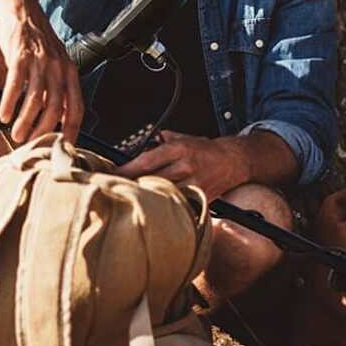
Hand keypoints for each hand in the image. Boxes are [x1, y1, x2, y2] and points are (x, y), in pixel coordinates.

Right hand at [0, 0, 82, 143]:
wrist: (21, 10)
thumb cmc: (37, 44)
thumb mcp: (54, 65)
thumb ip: (56, 90)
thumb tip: (55, 120)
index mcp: (71, 73)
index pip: (76, 109)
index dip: (70, 132)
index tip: (60, 147)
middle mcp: (59, 68)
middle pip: (55, 108)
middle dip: (43, 132)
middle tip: (32, 145)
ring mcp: (40, 61)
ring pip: (36, 100)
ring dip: (25, 122)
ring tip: (16, 135)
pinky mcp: (20, 55)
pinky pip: (15, 84)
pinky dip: (9, 103)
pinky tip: (4, 115)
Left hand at [115, 131, 249, 198]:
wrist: (232, 161)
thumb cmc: (204, 150)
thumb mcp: (181, 138)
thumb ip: (159, 142)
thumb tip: (137, 150)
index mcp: (178, 149)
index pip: (145, 162)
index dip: (126, 170)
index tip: (112, 174)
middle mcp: (185, 166)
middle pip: (151, 180)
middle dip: (133, 185)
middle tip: (118, 189)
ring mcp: (193, 183)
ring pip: (163, 194)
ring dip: (148, 197)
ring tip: (134, 199)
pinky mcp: (200, 197)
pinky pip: (178, 204)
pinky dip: (166, 206)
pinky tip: (157, 207)